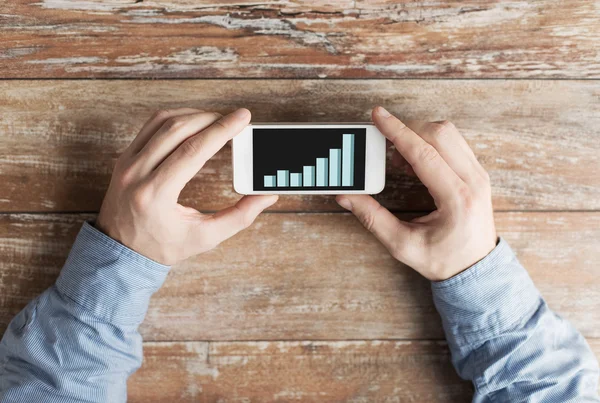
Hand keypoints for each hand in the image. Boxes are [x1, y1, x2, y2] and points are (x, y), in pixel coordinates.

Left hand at [96, 108, 277, 264]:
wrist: (120, 251)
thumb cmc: (162, 246)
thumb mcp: (204, 238)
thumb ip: (239, 217)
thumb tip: (266, 197)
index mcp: (155, 195)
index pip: (193, 150)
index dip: (221, 130)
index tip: (242, 117)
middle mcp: (137, 174)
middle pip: (178, 129)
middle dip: (212, 119)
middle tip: (235, 120)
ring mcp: (127, 163)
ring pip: (163, 122)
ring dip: (194, 115)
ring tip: (217, 121)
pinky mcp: (125, 157)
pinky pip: (151, 126)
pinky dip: (176, 119)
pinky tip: (194, 123)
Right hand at [336, 106, 496, 280]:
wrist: (477, 269)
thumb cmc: (444, 260)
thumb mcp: (403, 245)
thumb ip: (373, 219)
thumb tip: (347, 197)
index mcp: (457, 199)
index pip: (424, 153)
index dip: (397, 132)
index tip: (378, 116)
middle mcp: (473, 181)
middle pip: (439, 134)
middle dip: (407, 129)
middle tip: (383, 142)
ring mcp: (479, 174)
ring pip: (449, 133)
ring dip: (419, 135)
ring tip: (398, 158)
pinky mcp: (477, 173)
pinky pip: (454, 143)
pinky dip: (430, 142)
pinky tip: (414, 161)